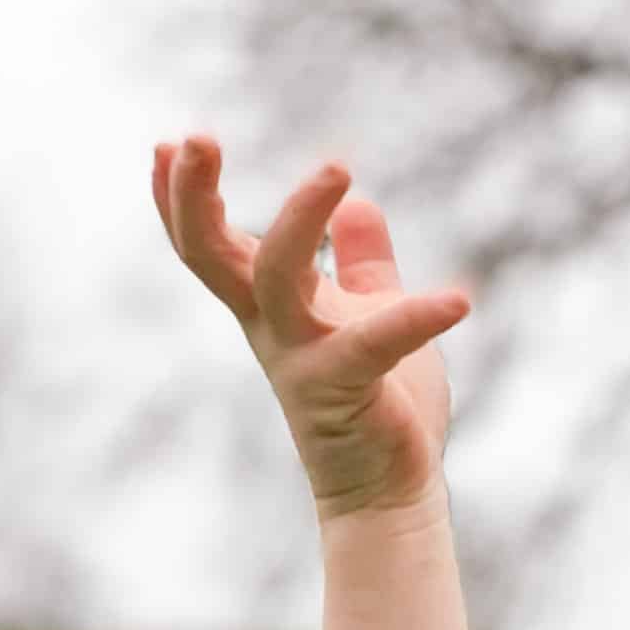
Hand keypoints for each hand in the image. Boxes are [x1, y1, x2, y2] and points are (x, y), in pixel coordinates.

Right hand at [152, 134, 470, 526]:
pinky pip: (377, 340)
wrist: (391, 492)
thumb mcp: (368, 314)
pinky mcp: (347, 388)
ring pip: (277, 278)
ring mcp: (303, 360)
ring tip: (338, 170)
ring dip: (300, 219)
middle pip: (210, 256)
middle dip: (194, 198)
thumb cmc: (378, 405)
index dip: (182, 200)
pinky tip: (460, 300)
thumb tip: (361, 205)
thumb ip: (364, 262)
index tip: (168, 145)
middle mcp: (274, 330)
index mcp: (271, 309)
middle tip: (195, 136)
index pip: (209, 247)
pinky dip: (419, 315)